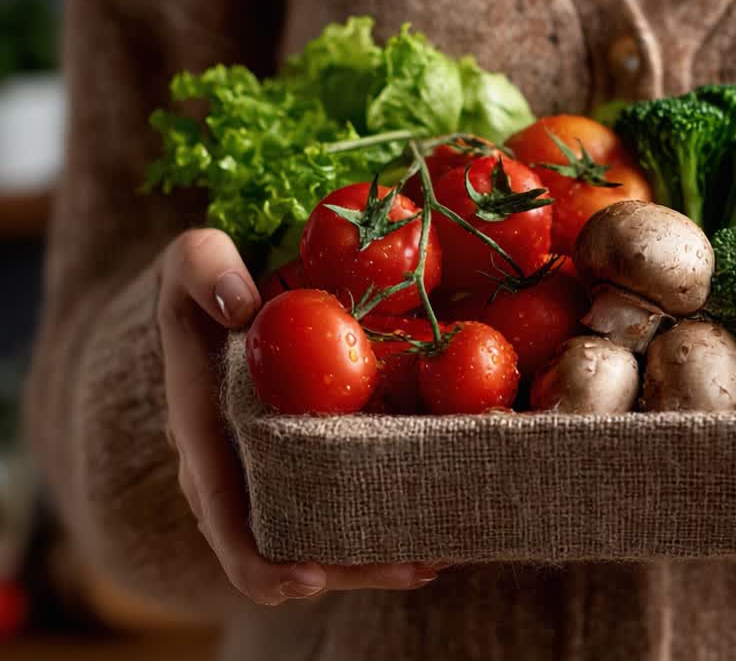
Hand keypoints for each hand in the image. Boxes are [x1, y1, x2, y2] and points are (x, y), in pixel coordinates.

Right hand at [157, 229, 441, 604]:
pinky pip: (344, 508)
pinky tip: (437, 533)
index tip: (305, 579)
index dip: (257, 560)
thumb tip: (239, 305)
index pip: (223, 515)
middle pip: (284, 548)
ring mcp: (275, 475)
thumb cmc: (211, 280)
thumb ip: (204, 269)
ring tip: (437, 560)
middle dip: (346, 570)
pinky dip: (386, 527)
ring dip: (377, 561)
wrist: (227, 295)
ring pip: (323, 540)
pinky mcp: (310, 465)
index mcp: (204, 435)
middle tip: (413, 568)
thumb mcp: (195, 259)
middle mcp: (238, 473)